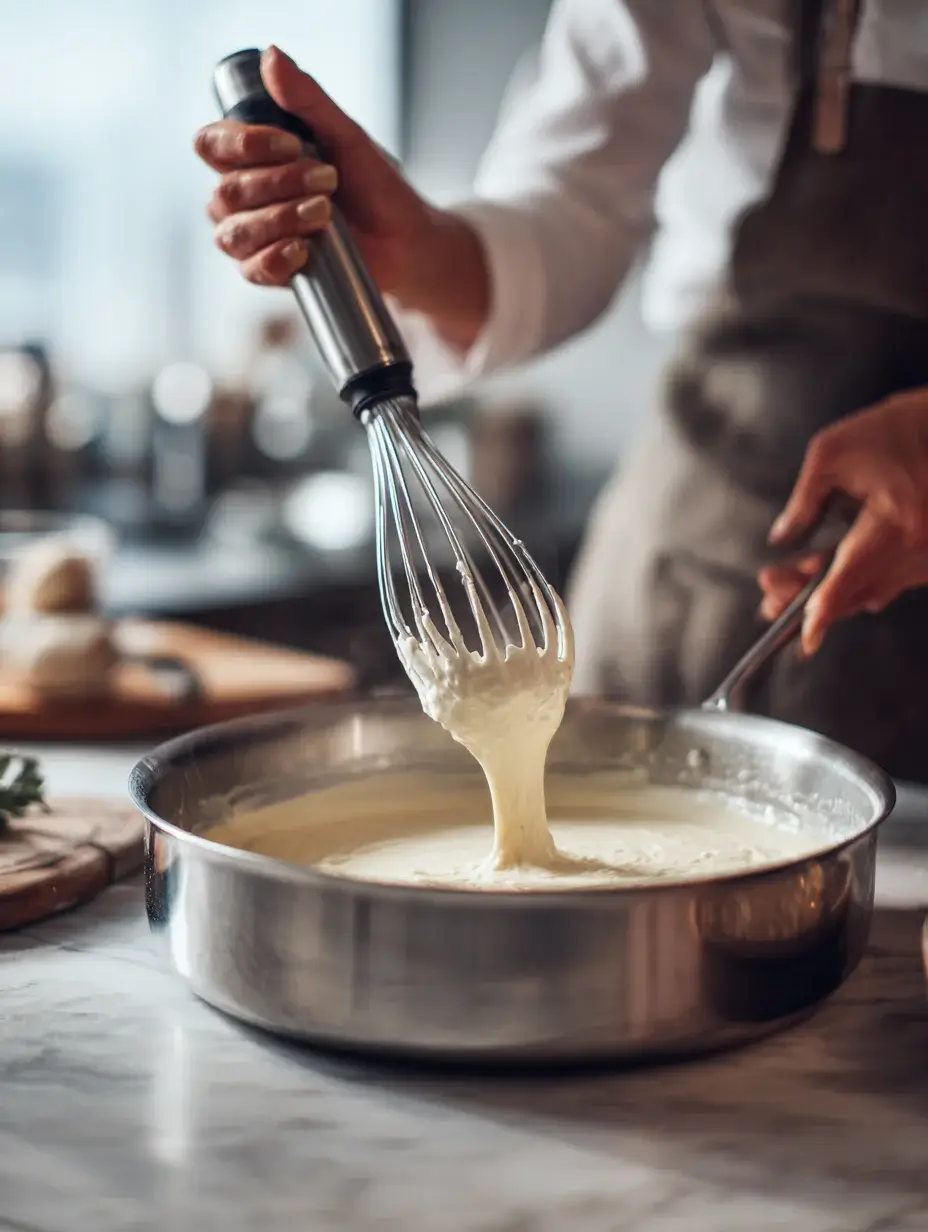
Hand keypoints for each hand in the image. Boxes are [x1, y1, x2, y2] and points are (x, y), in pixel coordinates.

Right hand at [195, 46, 487, 348]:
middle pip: (225, 192)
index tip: (292, 144)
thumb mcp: (346, 135)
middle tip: (327, 180)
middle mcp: (244, 197)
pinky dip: (275, 258)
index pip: (213, 145)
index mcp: (253, 158)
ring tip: (324, 213)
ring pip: (233, 233)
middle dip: (278, 184)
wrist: (406, 241)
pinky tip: (303, 250)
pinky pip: (251, 270)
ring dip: (280, 219)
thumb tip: (271, 57)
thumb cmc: (375, 187)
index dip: (243, 145)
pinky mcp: (271, 271)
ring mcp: (254, 237)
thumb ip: (307, 100)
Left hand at [759, 388, 927, 654]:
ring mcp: (925, 559)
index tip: (805, 639)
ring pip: (870, 593)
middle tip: (767, 600)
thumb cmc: (891, 429)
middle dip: (808, 602)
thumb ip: (804, 500)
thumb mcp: (832, 453)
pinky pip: (886, 582)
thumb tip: (782, 538)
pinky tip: (819, 570)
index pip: (850, 578)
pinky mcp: (926, 559)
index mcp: (894, 523)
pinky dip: (853, 581)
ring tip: (782, 582)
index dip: (824, 612)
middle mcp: (916, 549)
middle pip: (855, 594)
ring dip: (827, 592)